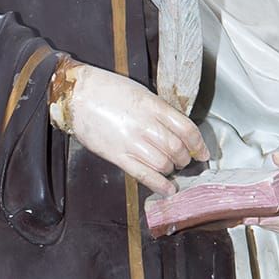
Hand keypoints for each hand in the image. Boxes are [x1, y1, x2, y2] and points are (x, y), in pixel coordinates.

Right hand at [66, 64, 208, 196]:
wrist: (75, 95)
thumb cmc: (105, 90)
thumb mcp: (139, 92)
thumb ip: (158, 110)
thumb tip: (173, 128)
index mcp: (152, 105)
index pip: (186, 129)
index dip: (199, 144)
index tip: (203, 152)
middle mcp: (145, 124)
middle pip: (177, 148)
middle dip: (184, 158)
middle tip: (184, 160)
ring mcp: (131, 141)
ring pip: (163, 164)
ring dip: (171, 169)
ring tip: (170, 169)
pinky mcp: (117, 155)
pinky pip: (144, 174)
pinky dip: (159, 184)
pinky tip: (167, 189)